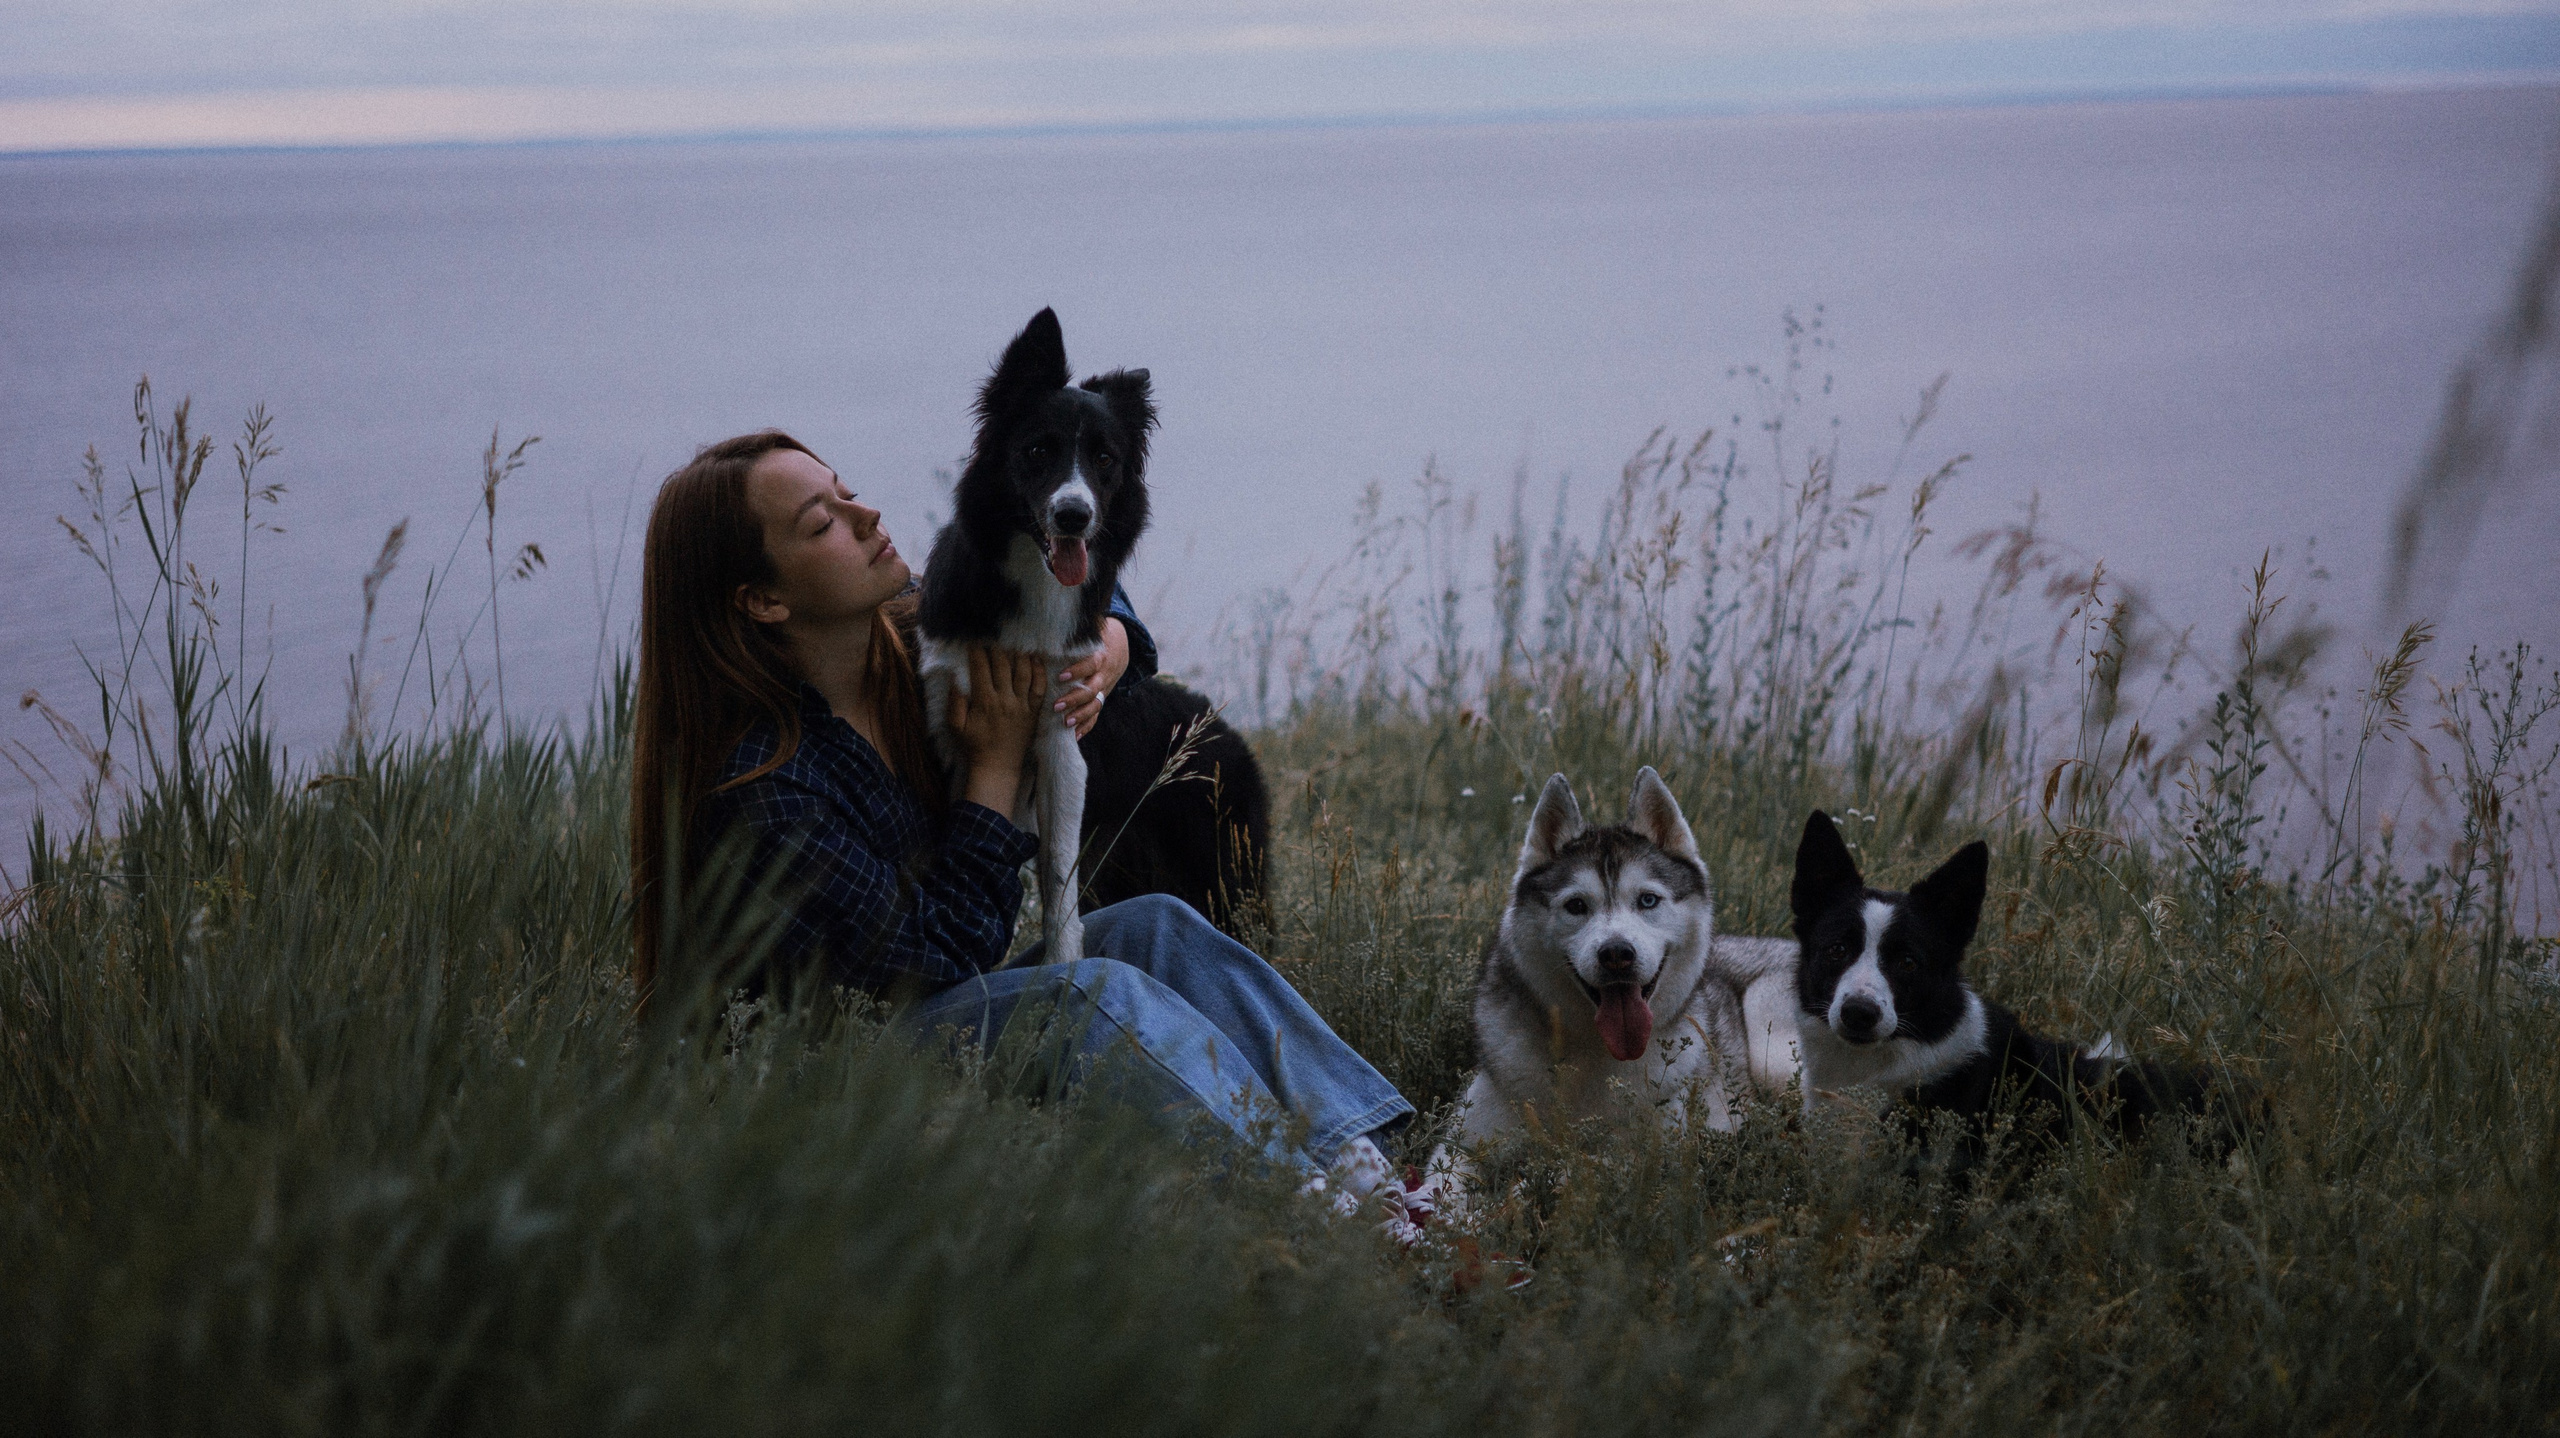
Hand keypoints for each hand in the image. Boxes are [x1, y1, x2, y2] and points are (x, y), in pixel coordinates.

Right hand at [949, 645, 1046, 810]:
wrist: (997, 767)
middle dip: (996, 649)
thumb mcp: (956, 727)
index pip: (980, 668)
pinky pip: (1040, 688)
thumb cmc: (974, 746)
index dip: (976, 652)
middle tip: (993, 639)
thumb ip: (954, 702)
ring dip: (1019, 655)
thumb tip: (954, 679)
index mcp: (984, 701)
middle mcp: (1005, 699)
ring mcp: (1022, 705)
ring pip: (1023, 672)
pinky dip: (1039, 671)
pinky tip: (1035, 659)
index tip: (973, 641)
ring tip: (1015, 644)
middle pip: (1002, 665)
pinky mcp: (1034, 712)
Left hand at [1055, 618, 1131, 738]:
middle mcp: (1104, 675)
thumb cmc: (1096, 636)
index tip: (1061, 676)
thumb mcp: (1092, 629)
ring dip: (1081, 716)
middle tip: (1056, 706)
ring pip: (1096, 705)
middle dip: (1075, 699)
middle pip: (1092, 690)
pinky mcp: (1102, 698)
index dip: (1078, 670)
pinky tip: (1074, 737)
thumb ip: (1075, 628)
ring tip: (1066, 724)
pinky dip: (1086, 726)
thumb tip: (1052, 618)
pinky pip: (1096, 715)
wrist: (1120, 647)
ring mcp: (1105, 689)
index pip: (1091, 664)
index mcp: (1100, 656)